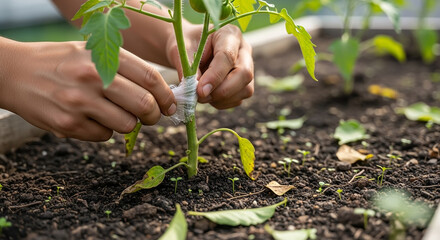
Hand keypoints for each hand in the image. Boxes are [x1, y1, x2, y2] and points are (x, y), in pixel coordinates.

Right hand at [0, 39, 175, 140]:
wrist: (13, 72)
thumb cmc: (61, 62)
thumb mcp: (92, 53)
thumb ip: (123, 69)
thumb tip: (158, 92)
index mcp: (103, 56)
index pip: (150, 78)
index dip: (166, 95)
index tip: (170, 105)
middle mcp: (93, 78)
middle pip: (144, 104)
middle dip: (154, 115)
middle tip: (152, 117)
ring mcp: (80, 103)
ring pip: (127, 125)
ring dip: (129, 124)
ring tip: (117, 115)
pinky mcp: (68, 125)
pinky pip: (104, 136)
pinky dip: (105, 131)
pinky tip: (92, 119)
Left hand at [167, 25, 253, 108]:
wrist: (190, 49)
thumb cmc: (187, 45)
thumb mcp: (182, 50)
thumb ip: (188, 68)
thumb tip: (195, 90)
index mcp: (229, 34)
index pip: (228, 56)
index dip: (215, 76)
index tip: (200, 91)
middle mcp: (244, 50)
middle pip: (244, 73)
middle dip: (222, 90)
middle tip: (200, 96)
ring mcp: (247, 67)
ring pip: (245, 89)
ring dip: (221, 98)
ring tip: (201, 95)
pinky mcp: (244, 83)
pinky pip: (238, 99)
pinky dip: (222, 103)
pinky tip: (208, 96)